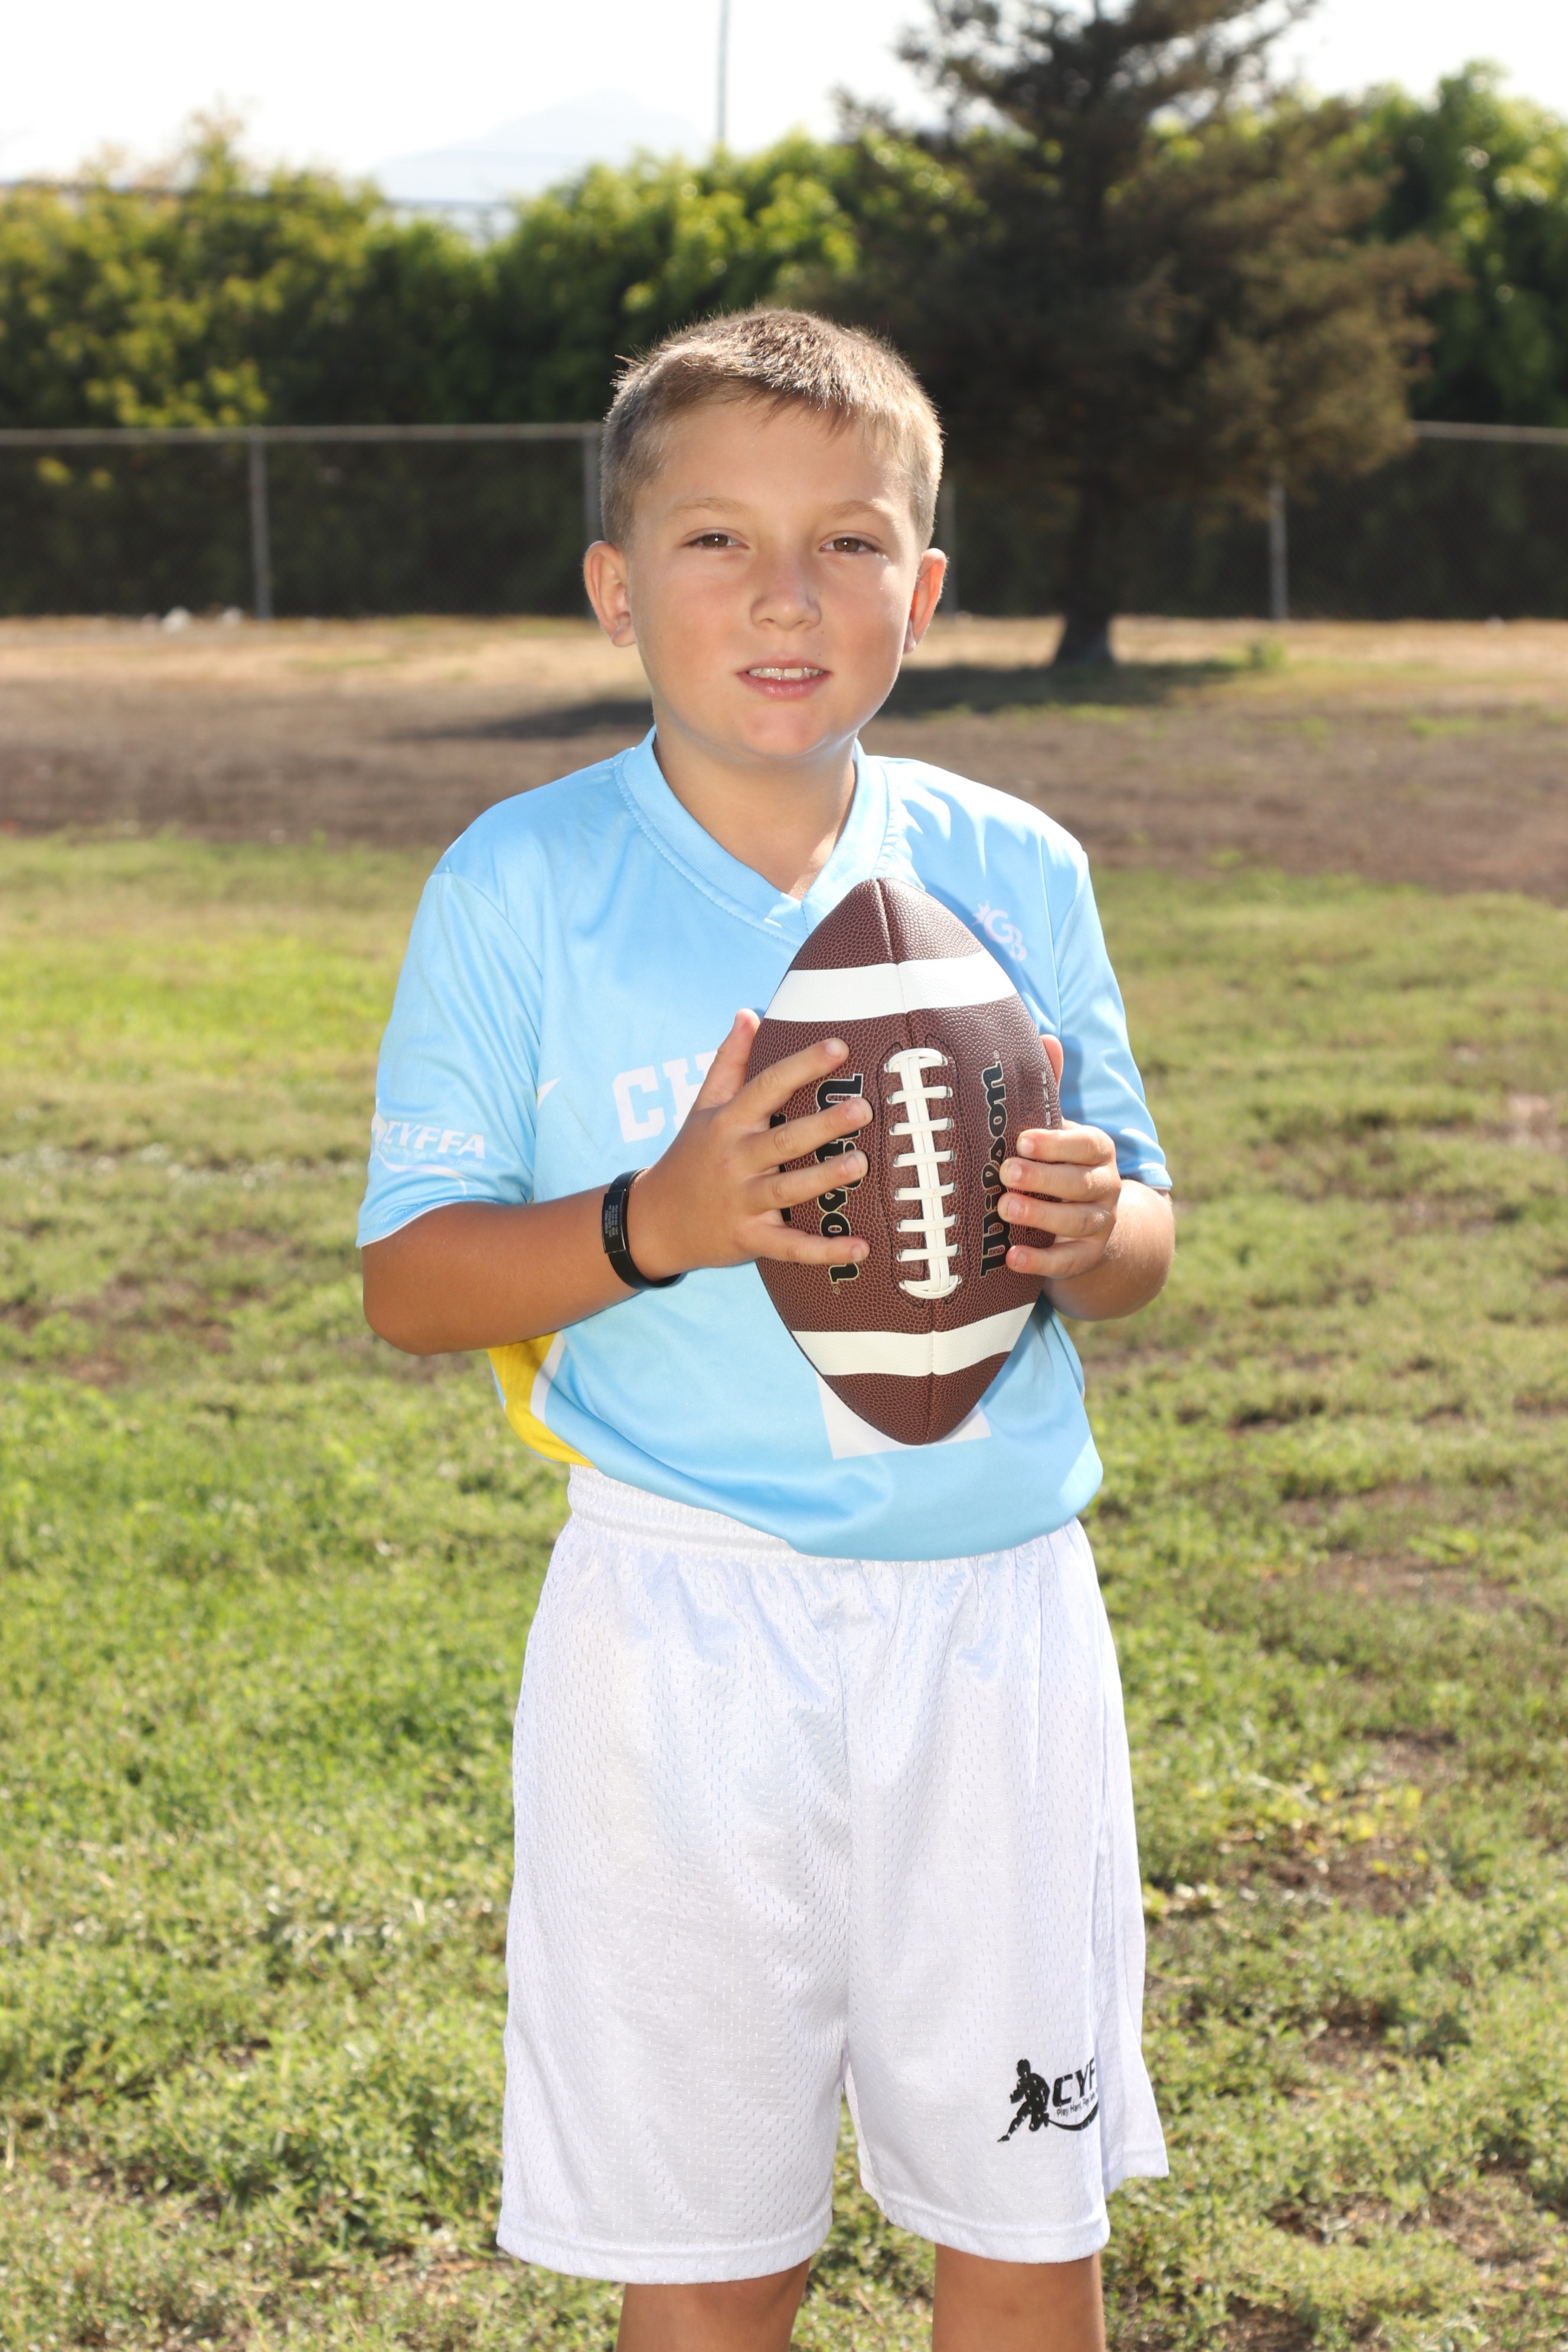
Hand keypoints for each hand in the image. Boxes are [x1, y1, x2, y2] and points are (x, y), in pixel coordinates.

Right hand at [625, 1011, 874, 1281]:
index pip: (767, 1086)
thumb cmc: (691, 1155)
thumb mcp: (703, 1107)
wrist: (654, 1221)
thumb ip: (728, 1061)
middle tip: (861, 1109)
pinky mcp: (748, 1239)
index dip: (802, 1065)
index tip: (838, 1047)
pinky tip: (861, 1248)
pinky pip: (790, 1246)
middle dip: (822, 1124)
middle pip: (783, 1139)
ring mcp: (741, 1201)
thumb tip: (748, 1013)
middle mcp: (735, 1159)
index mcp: (728, 1122)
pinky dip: (825, 1251)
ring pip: (786, 1190)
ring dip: (823, 1178)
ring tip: (859, 1164)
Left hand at [999, 1035, 1122, 1283]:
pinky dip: (1041, 1262)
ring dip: (1041, 1217)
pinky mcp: (1087, 1257)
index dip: (1057, 1143)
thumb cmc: (1062, 1164)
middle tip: (1006, 1174)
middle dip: (1044, 1179)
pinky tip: (1012, 1258)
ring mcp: (1100, 1224)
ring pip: (1077, 1222)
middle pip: (1080, 1184)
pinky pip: (1068, 1262)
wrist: (1093, 1223)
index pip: (1086, 1144)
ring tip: (1005, 1209)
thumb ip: (1051, 1089)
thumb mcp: (1060, 1128)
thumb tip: (1047, 1036)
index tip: (1022, 1139)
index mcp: (1098, 1151)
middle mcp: (1106, 1187)